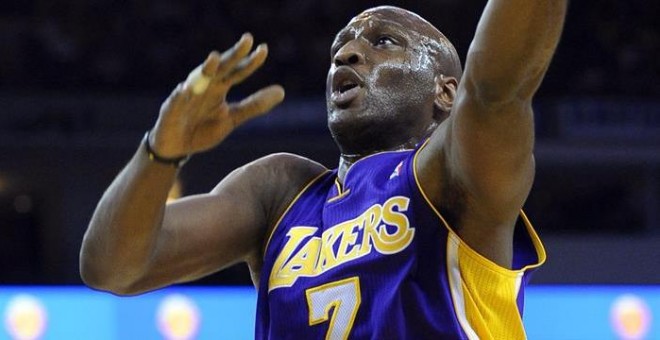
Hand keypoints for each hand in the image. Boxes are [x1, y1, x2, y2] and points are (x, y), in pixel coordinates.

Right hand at [149, 33, 284, 157]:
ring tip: (214, 59)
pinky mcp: (171, 109)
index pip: (238, 71)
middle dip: (233, 54)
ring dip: (205, 69)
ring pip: (197, 79)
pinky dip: (181, 94)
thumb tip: (282, 91)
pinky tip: (186, 89)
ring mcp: (187, 96)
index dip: (250, 62)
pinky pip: (176, 100)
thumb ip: (254, 105)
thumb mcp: (232, 118)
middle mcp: (204, 86)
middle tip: (248, 40)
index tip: (264, 49)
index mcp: (219, 87)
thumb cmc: (203, 129)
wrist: (177, 147)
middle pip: (220, 67)